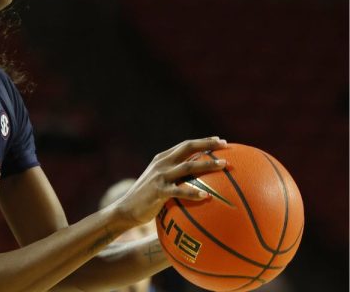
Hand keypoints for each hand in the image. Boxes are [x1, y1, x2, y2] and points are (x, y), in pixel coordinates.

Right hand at [112, 137, 227, 225]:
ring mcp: (159, 176)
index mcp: (162, 159)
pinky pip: (180, 190)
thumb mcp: (159, 182)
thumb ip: (174, 178)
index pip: (185, 145)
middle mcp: (161, 163)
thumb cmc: (146, 199)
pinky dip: (194, 192)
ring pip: (188, 166)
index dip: (203, 141)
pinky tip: (207, 197)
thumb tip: (197, 181)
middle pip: (187, 148)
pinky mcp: (158, 190)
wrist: (126, 210)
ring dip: (207, 165)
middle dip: (207, 144)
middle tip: (225, 145)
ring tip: (224, 165)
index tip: (220, 141)